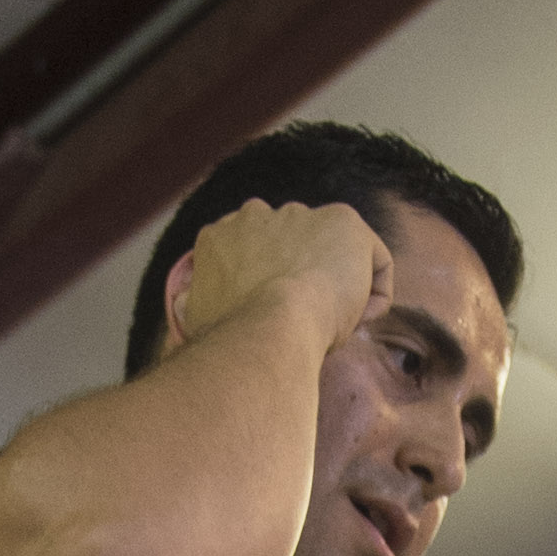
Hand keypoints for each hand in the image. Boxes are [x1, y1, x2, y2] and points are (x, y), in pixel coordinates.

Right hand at [174, 197, 390, 360]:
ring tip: (332, 328)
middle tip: (307, 328)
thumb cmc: (231, 341)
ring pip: (331, 258)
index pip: (251, 257)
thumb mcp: (196, 326)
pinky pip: (373, 260)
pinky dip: (375, 296)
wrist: (272, 328)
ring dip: (337, 293)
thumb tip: (181, 317)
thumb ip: (195, 312)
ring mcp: (302, 214)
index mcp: (220, 236)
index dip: (269, 294)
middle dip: (302, 286)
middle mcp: (258, 214)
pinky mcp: (345, 222)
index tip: (275, 323)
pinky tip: (360, 321)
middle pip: (292, 253)